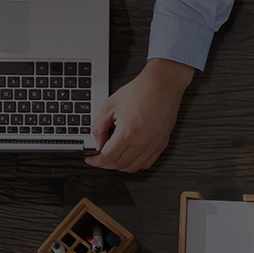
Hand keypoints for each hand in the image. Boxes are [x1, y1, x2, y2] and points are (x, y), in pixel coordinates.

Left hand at [87, 57, 193, 171]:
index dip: (95, 161)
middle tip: (98, 157)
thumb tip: (97, 143)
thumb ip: (99, 127)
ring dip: (119, 165)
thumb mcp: (110, 105)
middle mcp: (143, 141)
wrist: (162, 84)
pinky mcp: (162, 144)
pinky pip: (146, 163)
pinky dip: (135, 164)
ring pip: (133, 168)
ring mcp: (154, 144)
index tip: (90, 159)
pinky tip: (128, 155)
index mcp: (128, 131)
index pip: (108, 157)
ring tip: (113, 156)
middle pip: (119, 164)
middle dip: (105, 164)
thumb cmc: (140, 91)